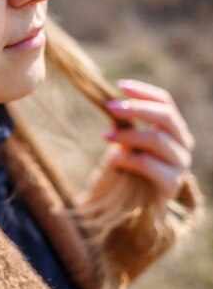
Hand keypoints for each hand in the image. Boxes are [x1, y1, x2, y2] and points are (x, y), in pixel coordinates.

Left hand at [103, 79, 194, 199]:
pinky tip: (113, 159)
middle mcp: (183, 141)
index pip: (165, 101)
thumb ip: (124, 124)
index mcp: (174, 127)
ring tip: (105, 136)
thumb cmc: (136, 165)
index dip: (143, 91)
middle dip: (136, 109)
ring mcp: (180, 162)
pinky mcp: (172, 183)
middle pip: (166, 116)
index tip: (120, 85)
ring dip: (128, 135)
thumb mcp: (129, 141)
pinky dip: (129, 159)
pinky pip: (151, 165)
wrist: (144, 203)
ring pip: (158, 139)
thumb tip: (107, 102)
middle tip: (110, 107)